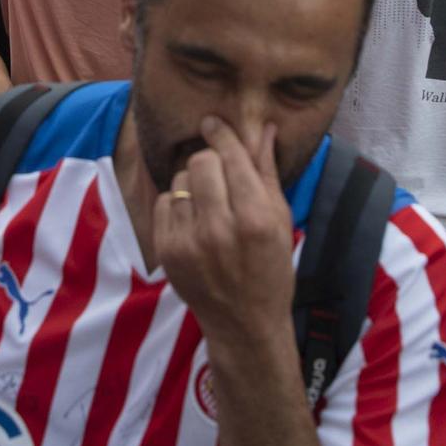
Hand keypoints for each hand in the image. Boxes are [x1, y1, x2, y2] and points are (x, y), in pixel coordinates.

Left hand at [154, 117, 292, 341]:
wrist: (244, 322)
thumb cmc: (271, 268)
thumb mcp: (281, 221)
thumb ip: (267, 171)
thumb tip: (263, 127)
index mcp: (255, 218)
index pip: (231, 157)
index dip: (221, 134)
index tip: (213, 122)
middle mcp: (219, 228)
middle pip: (201, 161)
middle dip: (211, 160)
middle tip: (220, 173)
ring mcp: (188, 241)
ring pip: (180, 179)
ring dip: (194, 183)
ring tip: (209, 203)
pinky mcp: (167, 251)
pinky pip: (164, 202)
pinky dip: (178, 204)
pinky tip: (194, 220)